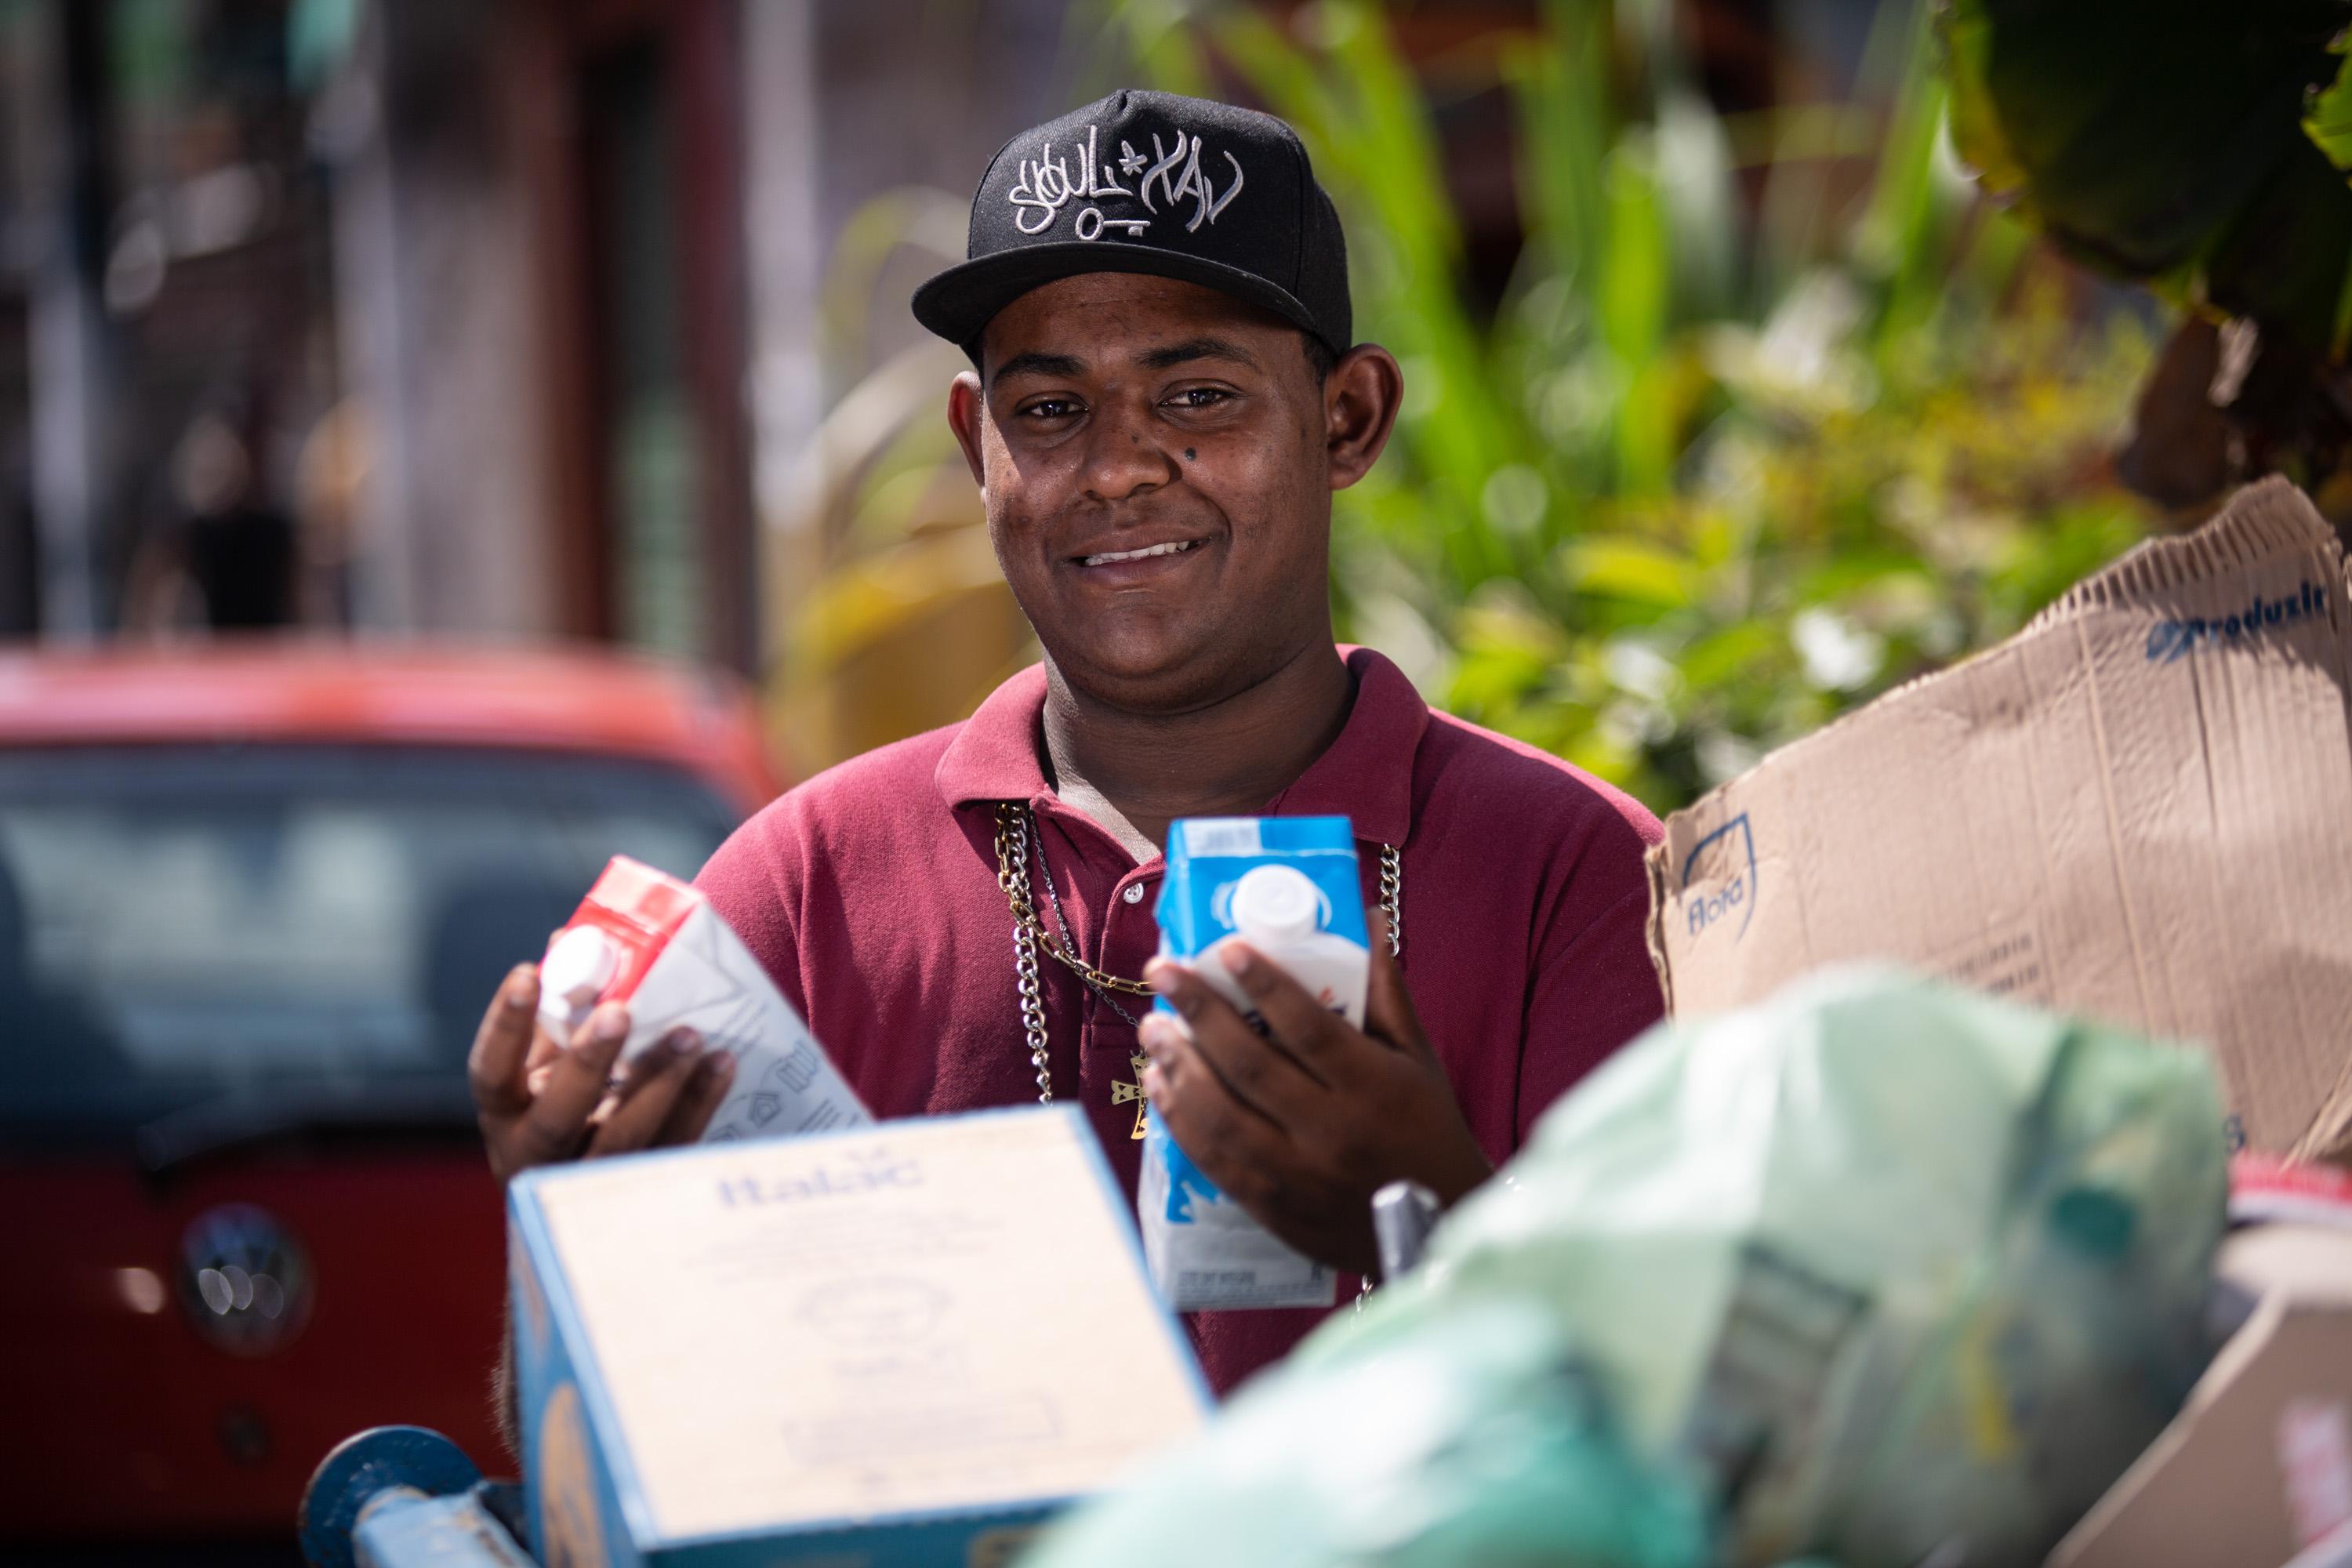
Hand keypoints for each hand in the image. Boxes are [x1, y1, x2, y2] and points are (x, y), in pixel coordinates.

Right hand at [467, 963, 734, 1183]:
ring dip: (658, 1082)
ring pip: (623, 1138)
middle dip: (589, 1061)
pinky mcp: (645, 1192)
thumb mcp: (545, 1073)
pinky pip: (674, 1147)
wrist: (584, 1214)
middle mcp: (538, 1156)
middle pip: (558, 1116)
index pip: (491, 1072)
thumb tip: (571, 938)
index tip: (528, 972)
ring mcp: (591, 1182)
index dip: (505, 1025)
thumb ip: (556, 1017)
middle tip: (620, 1011)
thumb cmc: (564, 1114)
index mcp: (506, 1117)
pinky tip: (720, 1063)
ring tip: (690, 1034)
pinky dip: (699, 1103)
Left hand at [1139, 908, 1490, 1276]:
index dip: (1265, 984)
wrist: (1439, 1230)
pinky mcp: (1273, 1209)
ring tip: (1154, 1027)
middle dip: (1198, 1012)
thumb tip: (1367, 920)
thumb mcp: (1417, 1060)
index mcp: (1374, 1088)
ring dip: (1178, 1066)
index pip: (1310, 1028)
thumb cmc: (1428, 1131)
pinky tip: (1161, 1084)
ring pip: (1221, 1116)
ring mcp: (1299, 1176)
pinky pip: (1214, 1161)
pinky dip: (1180, 1119)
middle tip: (1162, 972)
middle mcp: (1333, 1132)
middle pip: (1251, 1065)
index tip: (1226, 948)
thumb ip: (1386, 993)